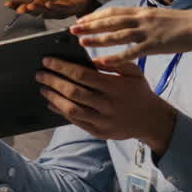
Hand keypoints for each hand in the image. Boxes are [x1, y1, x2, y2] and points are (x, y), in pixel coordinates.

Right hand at [5, 0, 100, 19]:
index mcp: (39, 1)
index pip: (25, 3)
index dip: (16, 4)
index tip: (7, 3)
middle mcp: (45, 8)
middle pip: (34, 10)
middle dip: (26, 9)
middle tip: (20, 8)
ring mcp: (56, 10)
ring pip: (46, 11)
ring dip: (38, 9)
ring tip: (31, 6)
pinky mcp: (68, 9)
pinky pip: (61, 9)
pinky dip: (54, 7)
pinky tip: (49, 5)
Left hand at [37, 57, 177, 155]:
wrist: (151, 120)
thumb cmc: (139, 92)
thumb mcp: (133, 71)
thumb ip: (112, 63)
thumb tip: (89, 59)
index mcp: (115, 87)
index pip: (82, 75)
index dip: (62, 67)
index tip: (48, 60)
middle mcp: (108, 105)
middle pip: (73, 92)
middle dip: (53, 81)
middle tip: (40, 73)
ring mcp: (103, 121)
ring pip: (71, 109)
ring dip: (53, 97)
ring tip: (42, 88)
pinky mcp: (99, 132)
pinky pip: (75, 122)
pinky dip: (61, 111)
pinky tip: (52, 102)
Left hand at [71, 6, 191, 65]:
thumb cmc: (181, 23)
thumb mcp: (158, 16)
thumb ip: (142, 19)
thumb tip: (128, 21)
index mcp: (142, 11)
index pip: (113, 11)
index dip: (95, 15)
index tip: (81, 19)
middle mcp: (141, 19)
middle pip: (110, 20)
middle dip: (90, 25)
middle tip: (72, 29)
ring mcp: (147, 31)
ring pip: (117, 34)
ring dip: (98, 38)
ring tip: (81, 42)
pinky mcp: (154, 45)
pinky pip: (131, 52)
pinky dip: (115, 57)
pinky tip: (102, 61)